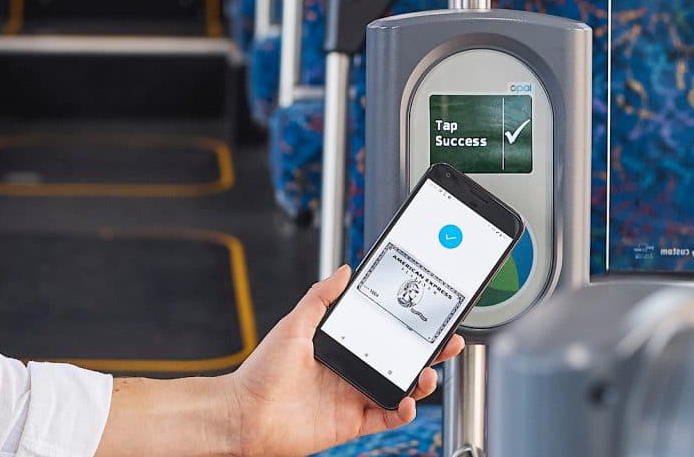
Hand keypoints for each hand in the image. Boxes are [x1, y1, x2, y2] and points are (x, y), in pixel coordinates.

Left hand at [228, 265, 464, 456]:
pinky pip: (386, 416)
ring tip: (429, 373)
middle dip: (427, 351)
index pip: (381, 331)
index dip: (406, 324)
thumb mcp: (293, 324)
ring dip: (421, 382)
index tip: (426, 312)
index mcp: (338, 344)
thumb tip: (343, 270)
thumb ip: (320, 297)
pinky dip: (402, 410)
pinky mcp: (351, 422)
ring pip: (399, 388)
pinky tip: (408, 400)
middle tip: (448, 341)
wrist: (245, 413)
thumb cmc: (261, 371)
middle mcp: (349, 369)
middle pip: (399, 359)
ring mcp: (352, 396)